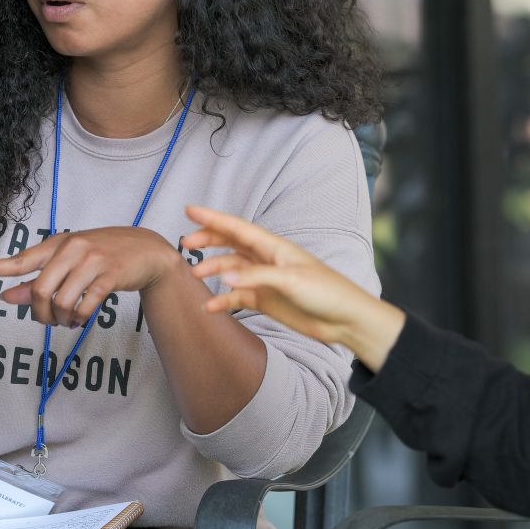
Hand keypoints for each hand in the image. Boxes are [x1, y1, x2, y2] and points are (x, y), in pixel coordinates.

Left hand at [0, 227, 182, 326]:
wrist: (148, 250)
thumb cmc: (107, 254)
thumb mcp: (72, 261)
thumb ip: (40, 278)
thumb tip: (8, 296)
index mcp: (60, 243)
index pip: (23, 258)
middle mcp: (74, 248)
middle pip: (40, 290)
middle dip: (39, 313)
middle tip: (47, 319)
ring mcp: (93, 261)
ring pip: (61, 301)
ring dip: (60, 318)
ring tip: (67, 319)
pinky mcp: (110, 276)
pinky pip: (84, 305)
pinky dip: (79, 317)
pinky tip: (80, 318)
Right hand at [183, 205, 404, 370]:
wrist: (344, 319)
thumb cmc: (326, 292)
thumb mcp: (291, 280)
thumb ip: (256, 277)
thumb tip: (223, 276)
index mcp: (275, 247)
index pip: (238, 228)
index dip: (213, 218)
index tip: (190, 209)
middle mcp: (267, 260)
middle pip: (231, 244)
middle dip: (208, 240)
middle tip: (185, 243)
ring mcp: (265, 280)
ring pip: (232, 269)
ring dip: (213, 269)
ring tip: (194, 275)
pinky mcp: (266, 300)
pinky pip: (237, 296)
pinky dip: (223, 300)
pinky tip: (209, 306)